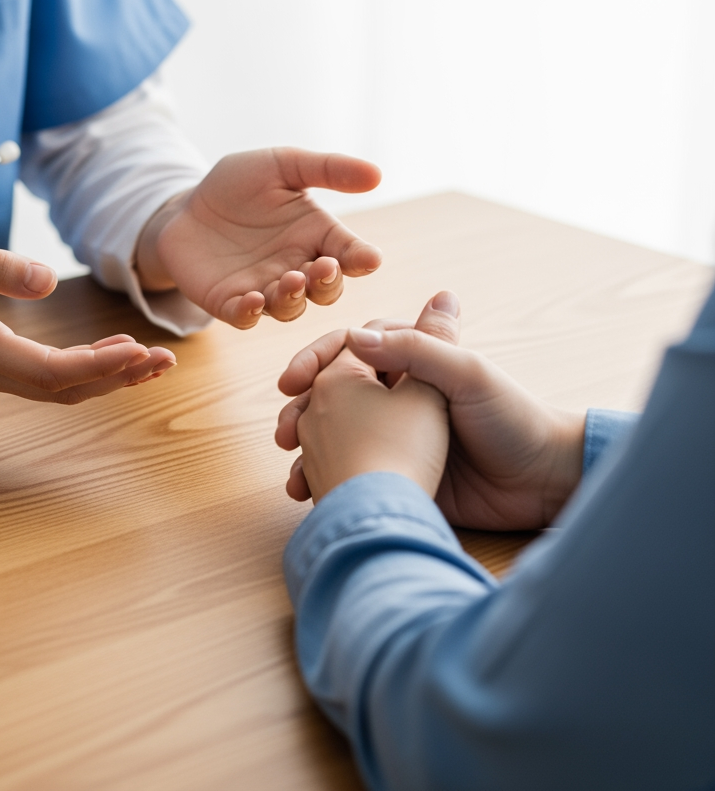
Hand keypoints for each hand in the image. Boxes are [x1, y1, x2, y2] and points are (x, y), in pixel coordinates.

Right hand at [0, 228, 175, 404]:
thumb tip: (47, 281)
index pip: (48, 371)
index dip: (98, 365)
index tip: (140, 350)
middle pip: (61, 389)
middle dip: (116, 377)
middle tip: (164, 360)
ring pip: (55, 389)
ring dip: (105, 378)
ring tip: (151, 361)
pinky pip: (44, 378)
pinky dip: (83, 371)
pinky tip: (112, 354)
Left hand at [134, 148, 381, 327]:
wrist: (184, 205)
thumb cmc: (238, 185)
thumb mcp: (282, 165)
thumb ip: (327, 169)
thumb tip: (377, 175)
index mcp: (316, 237)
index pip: (348, 253)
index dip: (361, 259)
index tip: (368, 259)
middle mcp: (297, 268)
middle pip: (325, 289)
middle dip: (328, 282)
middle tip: (324, 269)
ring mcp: (264, 290)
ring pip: (290, 307)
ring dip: (294, 298)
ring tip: (291, 280)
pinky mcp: (230, 303)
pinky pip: (245, 317)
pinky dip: (252, 313)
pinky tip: (254, 300)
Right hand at [277, 292, 585, 527]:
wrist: (542, 483)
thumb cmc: (513, 418)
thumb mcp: (467, 374)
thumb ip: (418, 350)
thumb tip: (356, 336)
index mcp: (413, 361)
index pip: (351, 349)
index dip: (316, 360)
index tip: (291, 381)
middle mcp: (398, 394)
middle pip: (333, 391)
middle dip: (302, 408)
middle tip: (285, 431)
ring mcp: (395, 435)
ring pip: (335, 433)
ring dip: (307, 446)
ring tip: (292, 465)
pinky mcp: (398, 472)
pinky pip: (350, 470)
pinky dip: (326, 477)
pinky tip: (310, 490)